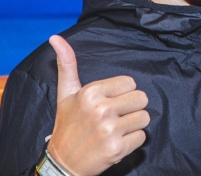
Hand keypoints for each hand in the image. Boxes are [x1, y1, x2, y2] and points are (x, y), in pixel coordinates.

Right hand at [46, 35, 149, 175]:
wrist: (62, 163)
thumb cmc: (67, 125)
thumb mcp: (66, 93)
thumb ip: (67, 64)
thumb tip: (55, 37)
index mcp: (90, 92)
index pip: (130, 82)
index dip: (122, 93)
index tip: (109, 102)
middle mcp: (101, 109)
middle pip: (141, 98)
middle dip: (131, 108)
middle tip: (115, 117)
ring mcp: (109, 130)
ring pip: (145, 117)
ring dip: (134, 125)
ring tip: (116, 129)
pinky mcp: (117, 149)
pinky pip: (142, 137)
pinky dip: (132, 141)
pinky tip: (116, 142)